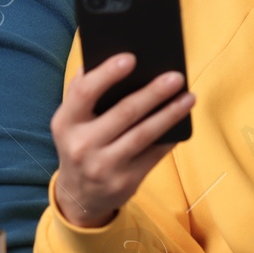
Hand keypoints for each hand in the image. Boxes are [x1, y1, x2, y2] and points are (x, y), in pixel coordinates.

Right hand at [51, 53, 194, 228]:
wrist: (79, 196)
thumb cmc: (79, 142)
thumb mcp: (70, 120)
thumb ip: (81, 89)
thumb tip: (108, 56)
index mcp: (65, 123)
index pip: (85, 93)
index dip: (107, 74)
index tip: (131, 58)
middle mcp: (82, 146)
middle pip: (124, 113)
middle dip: (153, 92)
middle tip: (176, 76)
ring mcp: (104, 167)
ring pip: (144, 134)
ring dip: (170, 113)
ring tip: (188, 97)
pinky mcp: (126, 182)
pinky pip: (154, 154)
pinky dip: (170, 136)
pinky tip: (182, 121)